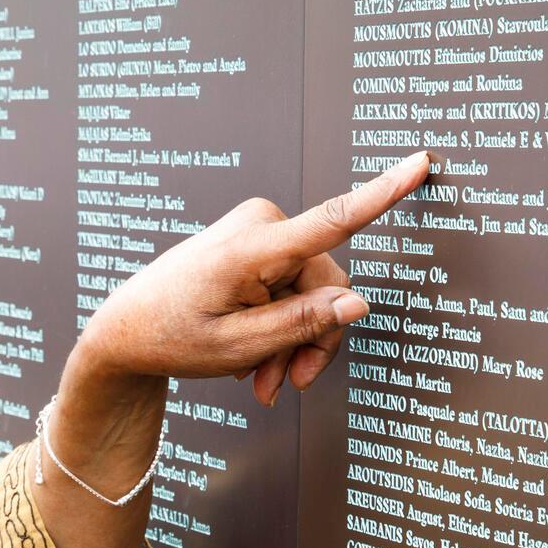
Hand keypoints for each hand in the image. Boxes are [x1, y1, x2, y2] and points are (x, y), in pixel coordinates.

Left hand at [77, 150, 432, 404]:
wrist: (126, 330)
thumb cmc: (171, 336)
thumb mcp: (239, 347)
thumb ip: (302, 324)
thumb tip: (358, 303)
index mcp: (253, 248)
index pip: (332, 219)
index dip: (383, 192)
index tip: (421, 160)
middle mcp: (261, 225)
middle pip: (327, 286)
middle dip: (312, 340)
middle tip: (283, 386)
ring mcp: (259, 230)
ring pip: (314, 293)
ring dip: (294, 341)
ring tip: (263, 381)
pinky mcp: (258, 242)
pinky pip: (293, 287)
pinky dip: (281, 326)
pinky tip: (256, 360)